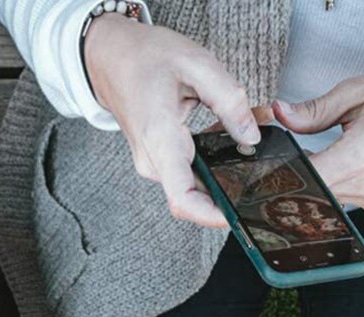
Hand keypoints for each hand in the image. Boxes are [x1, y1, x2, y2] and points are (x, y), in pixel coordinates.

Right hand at [83, 14, 259, 226]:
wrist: (107, 54)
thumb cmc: (142, 55)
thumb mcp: (194, 63)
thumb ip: (229, 99)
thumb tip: (252, 136)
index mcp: (160, 138)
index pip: (184, 200)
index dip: (213, 216)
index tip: (239, 214)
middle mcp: (154, 161)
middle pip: (197, 197)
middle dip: (230, 185)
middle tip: (257, 163)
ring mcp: (155, 164)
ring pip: (196, 186)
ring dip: (222, 171)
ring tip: (240, 140)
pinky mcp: (160, 161)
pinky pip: (190, 174)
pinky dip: (210, 161)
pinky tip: (223, 138)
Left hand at [273, 66, 363, 212]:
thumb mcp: (356, 92)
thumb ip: (314, 110)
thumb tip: (280, 114)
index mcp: (363, 155)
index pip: (308, 177)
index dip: (284, 171)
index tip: (269, 162)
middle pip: (314, 191)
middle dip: (295, 173)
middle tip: (287, 153)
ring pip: (325, 197)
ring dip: (314, 179)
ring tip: (314, 154)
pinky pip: (341, 198)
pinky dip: (330, 183)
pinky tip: (333, 164)